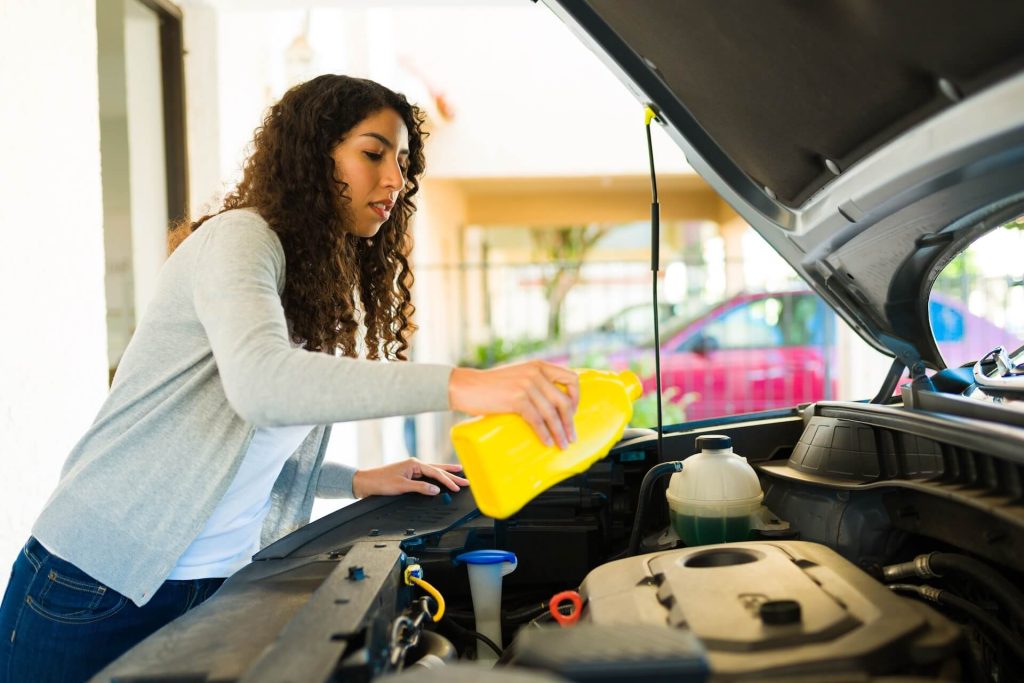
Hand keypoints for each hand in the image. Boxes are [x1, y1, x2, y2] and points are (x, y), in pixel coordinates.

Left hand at [351, 458, 467, 498]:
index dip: (448, 480)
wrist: (365, 482)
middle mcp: (414, 464)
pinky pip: (427, 475)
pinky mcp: (409, 474)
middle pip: (438, 469)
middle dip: (452, 475)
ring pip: (434, 471)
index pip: (436, 473)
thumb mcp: (401, 486)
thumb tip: (436, 490)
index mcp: (414, 464)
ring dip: (446, 473)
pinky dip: (436, 477)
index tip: (458, 487)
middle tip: (467, 480)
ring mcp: (412, 468)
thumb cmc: (380, 482)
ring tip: (460, 472)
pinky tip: (441, 477)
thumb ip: (420, 488)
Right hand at [448, 360, 579, 447]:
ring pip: (551, 413)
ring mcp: (526, 385)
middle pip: (564, 400)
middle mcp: (535, 373)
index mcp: (539, 366)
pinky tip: (546, 442)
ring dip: (559, 432)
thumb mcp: (519, 375)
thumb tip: (554, 403)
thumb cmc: (491, 385)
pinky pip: (537, 420)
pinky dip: (544, 433)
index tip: (573, 412)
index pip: (571, 378)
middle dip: (570, 421)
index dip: (576, 397)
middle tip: (571, 437)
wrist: (467, 386)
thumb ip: (536, 381)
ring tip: (562, 444)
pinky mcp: (516, 399)